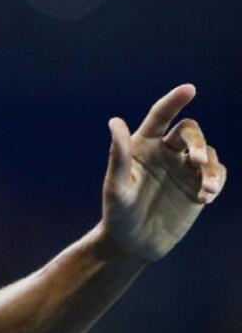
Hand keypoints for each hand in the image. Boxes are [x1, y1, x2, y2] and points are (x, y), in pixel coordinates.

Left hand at [102, 84, 225, 261]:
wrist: (132, 243)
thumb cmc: (117, 213)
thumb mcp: (116, 186)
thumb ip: (118, 155)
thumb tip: (115, 121)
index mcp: (143, 145)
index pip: (161, 116)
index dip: (174, 101)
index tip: (190, 89)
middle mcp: (165, 153)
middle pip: (190, 133)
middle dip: (198, 142)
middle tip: (198, 160)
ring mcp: (183, 170)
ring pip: (208, 154)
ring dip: (211, 168)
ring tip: (206, 190)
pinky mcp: (197, 188)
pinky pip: (216, 176)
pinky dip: (216, 181)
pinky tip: (207, 197)